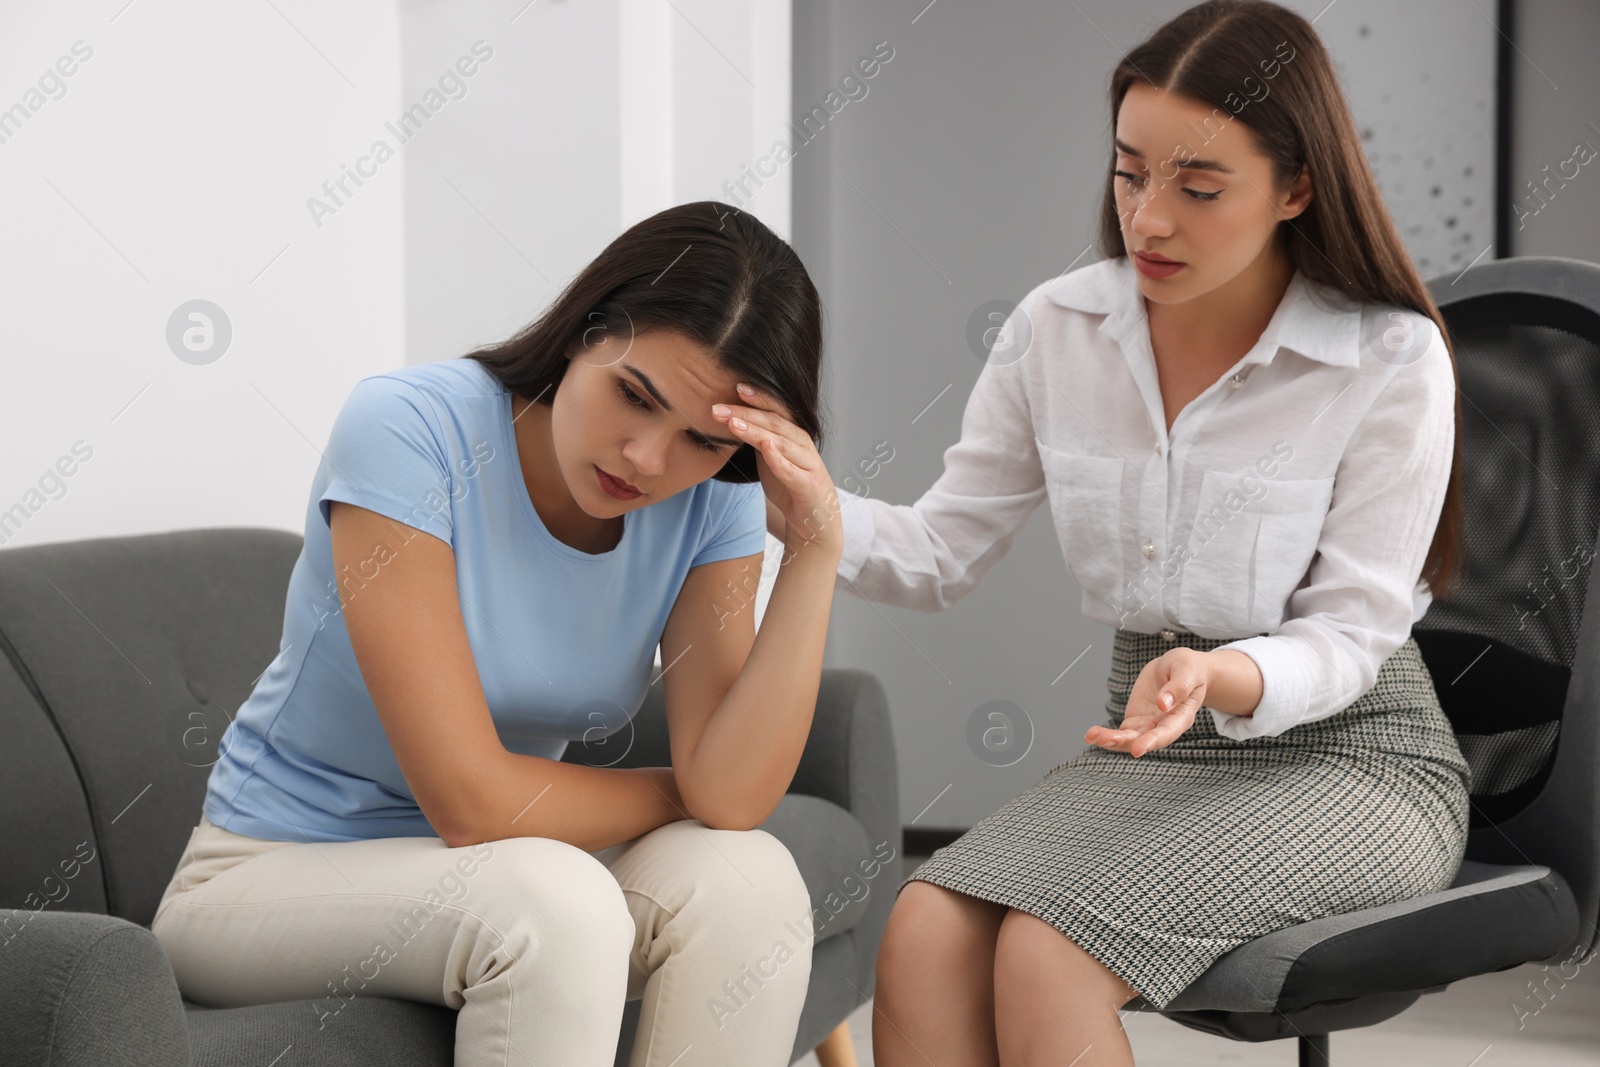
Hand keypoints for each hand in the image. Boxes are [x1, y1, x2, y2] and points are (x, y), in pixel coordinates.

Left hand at [712, 383, 840, 558]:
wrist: (814, 520)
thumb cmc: (791, 486)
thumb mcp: (770, 458)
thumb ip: (757, 438)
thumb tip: (731, 418)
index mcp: (793, 434)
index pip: (774, 410)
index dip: (756, 397)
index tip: (732, 386)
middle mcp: (802, 443)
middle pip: (774, 422)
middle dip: (745, 413)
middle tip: (717, 408)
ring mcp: (808, 463)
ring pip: (781, 442)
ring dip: (756, 431)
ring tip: (733, 423)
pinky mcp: (809, 485)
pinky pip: (792, 471)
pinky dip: (779, 459)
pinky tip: (766, 448)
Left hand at [1084, 647, 1208, 756]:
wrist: (1180, 668)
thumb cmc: (1189, 670)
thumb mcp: (1187, 670)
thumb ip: (1178, 687)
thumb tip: (1163, 702)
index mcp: (1181, 716)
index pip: (1167, 732)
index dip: (1152, 741)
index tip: (1137, 749)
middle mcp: (1164, 725)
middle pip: (1144, 739)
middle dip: (1124, 742)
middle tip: (1105, 740)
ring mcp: (1149, 724)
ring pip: (1130, 738)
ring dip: (1111, 739)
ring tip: (1093, 736)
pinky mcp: (1137, 719)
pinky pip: (1122, 731)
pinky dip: (1107, 734)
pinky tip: (1092, 735)